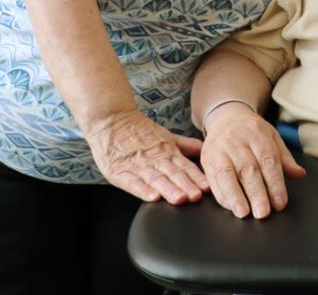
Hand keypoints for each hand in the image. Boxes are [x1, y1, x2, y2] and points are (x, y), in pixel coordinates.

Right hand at [86, 109, 208, 203]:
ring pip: (156, 179)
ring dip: (169, 189)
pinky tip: (152, 197)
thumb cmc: (138, 130)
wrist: (110, 118)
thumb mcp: (165, 135)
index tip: (207, 188)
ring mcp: (137, 165)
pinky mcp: (119, 172)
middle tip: (197, 196)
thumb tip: (206, 151)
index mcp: (166, 151)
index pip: (185, 166)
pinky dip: (142, 190)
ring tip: (180, 198)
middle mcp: (154, 158)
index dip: (196, 177)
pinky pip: (132, 182)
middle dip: (186, 186)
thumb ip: (185, 145)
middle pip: (172, 174)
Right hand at [201, 103, 304, 218]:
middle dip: (256, 193)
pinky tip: (230, 206)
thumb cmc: (251, 131)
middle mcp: (237, 140)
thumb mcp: (272, 137)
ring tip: (244, 213)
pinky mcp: (207, 159)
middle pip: (248, 169)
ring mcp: (219, 149)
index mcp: (257, 133)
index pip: (268, 160)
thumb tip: (300, 174)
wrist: (226, 117)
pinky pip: (213, 178)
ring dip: (235, 196)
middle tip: (263, 212)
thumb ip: (284, 158)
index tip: (280, 202)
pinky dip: (222, 195)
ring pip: (227, 174)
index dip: (275, 183)